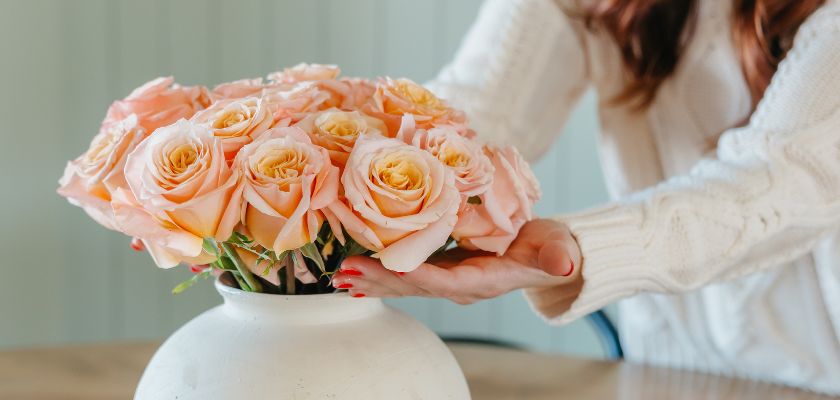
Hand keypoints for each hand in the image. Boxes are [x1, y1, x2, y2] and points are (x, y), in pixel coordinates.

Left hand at [331, 218, 583, 304]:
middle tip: (346, 274)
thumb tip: (566, 264)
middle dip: (381, 280)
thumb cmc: (555, 248)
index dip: (417, 276)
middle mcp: (462, 286)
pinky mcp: (445, 268)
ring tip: (340, 277)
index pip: (446, 282)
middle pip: (415, 287)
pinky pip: (409, 273)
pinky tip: (357, 272)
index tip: (389, 268)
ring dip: (374, 278)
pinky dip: (383, 271)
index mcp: (486, 281)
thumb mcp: (559, 249)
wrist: (552, 255)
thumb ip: (557, 257)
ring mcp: (451, 279)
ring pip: (407, 282)